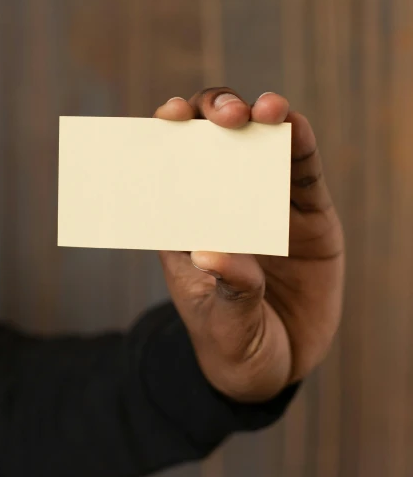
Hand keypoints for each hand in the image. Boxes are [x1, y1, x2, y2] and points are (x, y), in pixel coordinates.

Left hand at [153, 87, 343, 402]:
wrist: (280, 367)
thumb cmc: (234, 343)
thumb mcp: (223, 324)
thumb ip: (226, 289)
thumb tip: (213, 253)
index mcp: (187, 223)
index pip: (171, 165)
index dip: (168, 134)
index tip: (167, 117)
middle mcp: (224, 202)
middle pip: (214, 139)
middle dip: (215, 114)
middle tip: (225, 117)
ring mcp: (268, 202)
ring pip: (259, 142)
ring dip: (260, 116)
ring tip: (264, 110)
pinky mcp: (309, 212)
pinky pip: (304, 168)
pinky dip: (300, 141)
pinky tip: (295, 125)